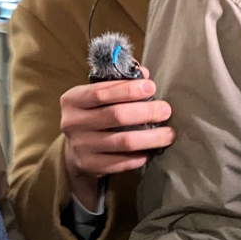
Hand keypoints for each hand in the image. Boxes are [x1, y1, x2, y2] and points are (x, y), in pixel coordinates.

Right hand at [60, 68, 174, 209]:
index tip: (151, 87)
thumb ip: (116, 84)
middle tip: (165, 110)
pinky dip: (141, 156)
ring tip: (168, 133)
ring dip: (151, 137)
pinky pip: (122, 161)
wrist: (73, 150)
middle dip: (145, 111)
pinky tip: (153, 150)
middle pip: (115, 115)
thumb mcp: (95, 96)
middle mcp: (72, 123)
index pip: (100, 93)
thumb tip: (144, 74)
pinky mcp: (90, 165)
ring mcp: (80, 146)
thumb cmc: (91, 115)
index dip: (128, 90)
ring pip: (123, 141)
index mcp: (72, 101)